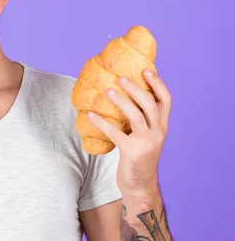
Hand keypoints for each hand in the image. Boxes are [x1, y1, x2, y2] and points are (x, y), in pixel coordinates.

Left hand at [87, 69, 171, 194]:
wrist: (140, 185)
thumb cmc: (138, 156)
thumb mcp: (144, 136)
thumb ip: (139, 119)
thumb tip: (119, 95)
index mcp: (162, 127)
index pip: (166, 101)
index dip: (158, 84)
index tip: (146, 70)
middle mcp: (158, 132)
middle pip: (150, 104)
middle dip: (136, 89)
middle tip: (121, 77)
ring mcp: (147, 143)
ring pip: (136, 116)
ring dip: (121, 101)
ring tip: (107, 91)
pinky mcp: (133, 152)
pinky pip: (115, 133)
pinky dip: (101, 122)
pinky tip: (90, 115)